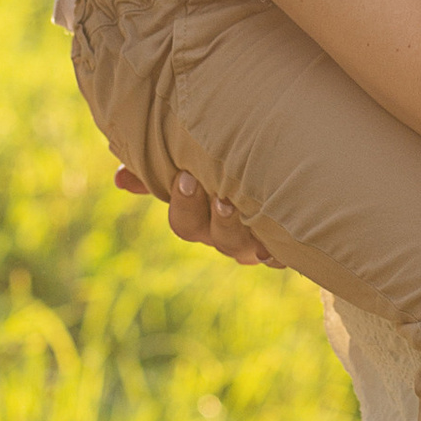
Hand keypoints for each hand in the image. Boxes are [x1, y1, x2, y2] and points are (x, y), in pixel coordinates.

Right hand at [115, 163, 277, 265]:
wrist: (300, 188)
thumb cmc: (240, 165)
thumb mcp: (202, 164)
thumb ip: (162, 167)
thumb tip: (121, 179)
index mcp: (204, 218)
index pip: (183, 221)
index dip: (181, 203)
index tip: (184, 176)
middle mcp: (227, 236)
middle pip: (207, 235)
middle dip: (200, 210)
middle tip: (199, 182)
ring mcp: (256, 245)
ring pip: (238, 246)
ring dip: (232, 226)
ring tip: (233, 201)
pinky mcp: (288, 248)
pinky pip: (279, 257)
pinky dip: (276, 250)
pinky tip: (273, 238)